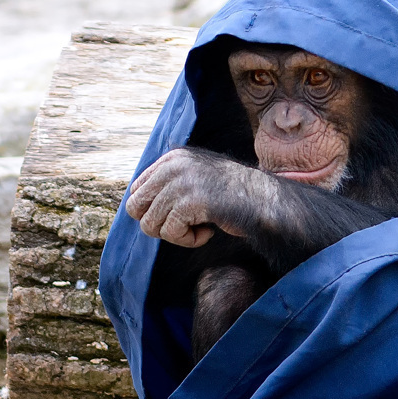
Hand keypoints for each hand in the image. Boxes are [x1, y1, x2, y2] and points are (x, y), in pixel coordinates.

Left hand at [125, 149, 258, 246]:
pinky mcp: (190, 202)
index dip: (152, 211)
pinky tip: (208, 232)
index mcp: (172, 158)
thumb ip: (168, 184)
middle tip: (183, 226)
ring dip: (175, 235)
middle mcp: (173, 166)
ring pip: (150, 225)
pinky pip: (171, 233)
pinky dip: (189, 240)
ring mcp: (181, 183)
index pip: (136, 190)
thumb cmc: (231, 195)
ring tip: (199, 228)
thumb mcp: (195, 179)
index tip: (178, 215)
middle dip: (157, 225)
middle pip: (136, 208)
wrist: (264, 200)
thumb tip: (134, 208)